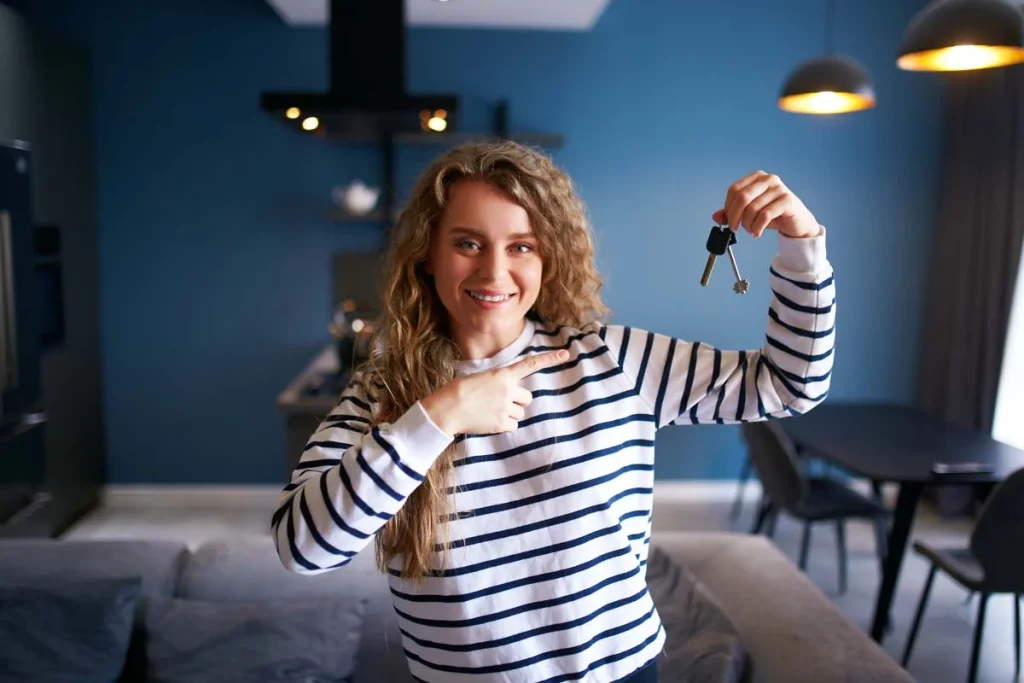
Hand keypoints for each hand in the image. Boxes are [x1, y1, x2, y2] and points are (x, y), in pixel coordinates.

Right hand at [421, 350, 568, 435]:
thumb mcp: (480, 378)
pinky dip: (504, 425)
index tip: (566, 353)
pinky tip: (489, 421)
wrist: (448, 409)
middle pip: (527, 398)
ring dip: (510, 414)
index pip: (531, 364)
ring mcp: (506, 407)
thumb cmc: (459, 391)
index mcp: (502, 374)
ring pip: (520, 413)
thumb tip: (507, 394)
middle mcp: (508, 390)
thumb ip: (498, 382)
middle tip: (500, 403)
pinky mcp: (502, 423)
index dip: (550, 359)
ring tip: (489, 411)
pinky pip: (513, 426)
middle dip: (517, 402)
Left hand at [712, 171, 819, 238]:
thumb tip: (716, 216)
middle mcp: (768, 179)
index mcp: (756, 177)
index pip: (734, 190)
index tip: (729, 221)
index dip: (728, 207)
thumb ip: (733, 213)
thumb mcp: (750, 213)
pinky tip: (757, 233)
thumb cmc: (773, 215)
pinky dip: (757, 227)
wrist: (797, 223)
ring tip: (751, 231)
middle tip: (735, 228)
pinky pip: (765, 215)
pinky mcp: (787, 200)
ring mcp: (779, 188)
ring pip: (753, 208)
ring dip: (748, 224)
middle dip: (735, 216)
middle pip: (742, 197)